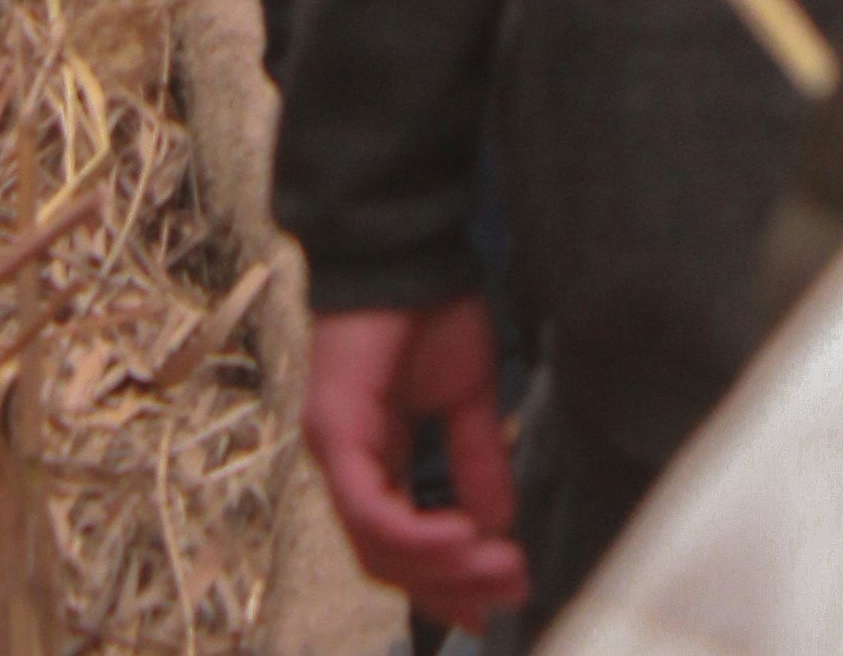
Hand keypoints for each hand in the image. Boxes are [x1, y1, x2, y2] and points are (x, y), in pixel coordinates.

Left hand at [303, 300, 523, 621]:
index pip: (399, 546)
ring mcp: (334, 451)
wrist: (407, 244)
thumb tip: (498, 528)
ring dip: (441, 568)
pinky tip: (464, 538)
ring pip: (377, 546)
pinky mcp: (335, 431)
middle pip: (387, 561)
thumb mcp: (468, 397)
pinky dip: (415, 535)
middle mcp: (345, 466)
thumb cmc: (431, 307)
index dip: (448, 581)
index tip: (503, 598)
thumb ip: (476, 463)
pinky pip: (370, 508)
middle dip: (451, 586)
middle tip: (509, 591)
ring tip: (498, 569)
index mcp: (373, 460)